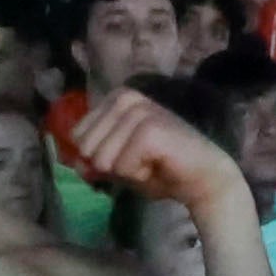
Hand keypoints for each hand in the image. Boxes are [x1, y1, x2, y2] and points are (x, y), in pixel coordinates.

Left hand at [61, 88, 241, 212]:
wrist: (202, 178)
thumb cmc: (161, 169)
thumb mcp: (117, 165)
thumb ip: (93, 160)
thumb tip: (73, 163)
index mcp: (116, 99)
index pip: (77, 134)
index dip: (98, 157)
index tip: (129, 156)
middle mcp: (126, 97)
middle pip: (85, 147)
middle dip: (110, 165)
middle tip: (141, 161)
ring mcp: (138, 111)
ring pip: (101, 158)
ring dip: (125, 171)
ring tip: (151, 163)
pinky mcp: (149, 129)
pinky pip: (120, 166)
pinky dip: (137, 175)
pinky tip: (159, 166)